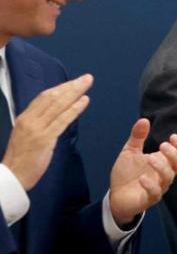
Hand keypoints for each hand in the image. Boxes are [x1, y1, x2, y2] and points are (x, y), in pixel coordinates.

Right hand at [2, 74, 92, 190]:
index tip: (73, 82)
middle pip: (52, 97)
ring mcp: (37, 129)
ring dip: (75, 93)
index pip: (44, 97)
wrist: (12, 175)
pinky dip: (74, 109)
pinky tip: (84, 101)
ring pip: (58, 106)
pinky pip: (62, 121)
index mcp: (25, 118)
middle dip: (70, 86)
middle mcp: (30, 120)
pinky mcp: (44, 139)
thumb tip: (54, 114)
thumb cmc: (21, 157)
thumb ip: (39, 123)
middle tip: (86, 78)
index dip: (60, 88)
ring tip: (87, 84)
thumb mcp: (26, 134)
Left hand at [108, 119, 176, 226]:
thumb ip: (138, 137)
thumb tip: (144, 120)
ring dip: (162, 167)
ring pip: (168, 178)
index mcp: (163, 162)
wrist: (115, 195)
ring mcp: (158, 187)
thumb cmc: (127, 174)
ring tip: (150, 158)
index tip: (173, 136)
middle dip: (174, 154)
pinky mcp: (148, 199)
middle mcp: (164, 174)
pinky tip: (142, 178)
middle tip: (163, 145)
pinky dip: (150, 185)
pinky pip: (155, 193)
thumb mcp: (130, 151)